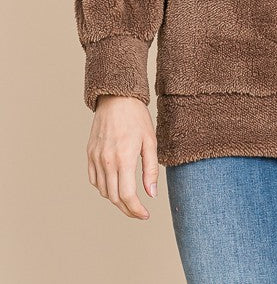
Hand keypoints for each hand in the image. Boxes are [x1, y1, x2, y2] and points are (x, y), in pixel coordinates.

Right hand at [87, 95, 158, 219]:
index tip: (145, 215)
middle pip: (114, 198)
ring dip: (116, 200)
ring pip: (103, 191)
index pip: (127, 196)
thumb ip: (150, 169)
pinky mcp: (90, 154)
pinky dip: (104, 188)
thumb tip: (151, 194)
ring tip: (129, 199)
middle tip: (139, 212)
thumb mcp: (150, 141)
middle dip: (127, 209)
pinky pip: (94, 180)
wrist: (116, 98)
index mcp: (124, 158)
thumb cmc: (136, 117)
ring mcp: (96, 158)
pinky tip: (114, 185)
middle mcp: (106, 161)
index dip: (136, 210)